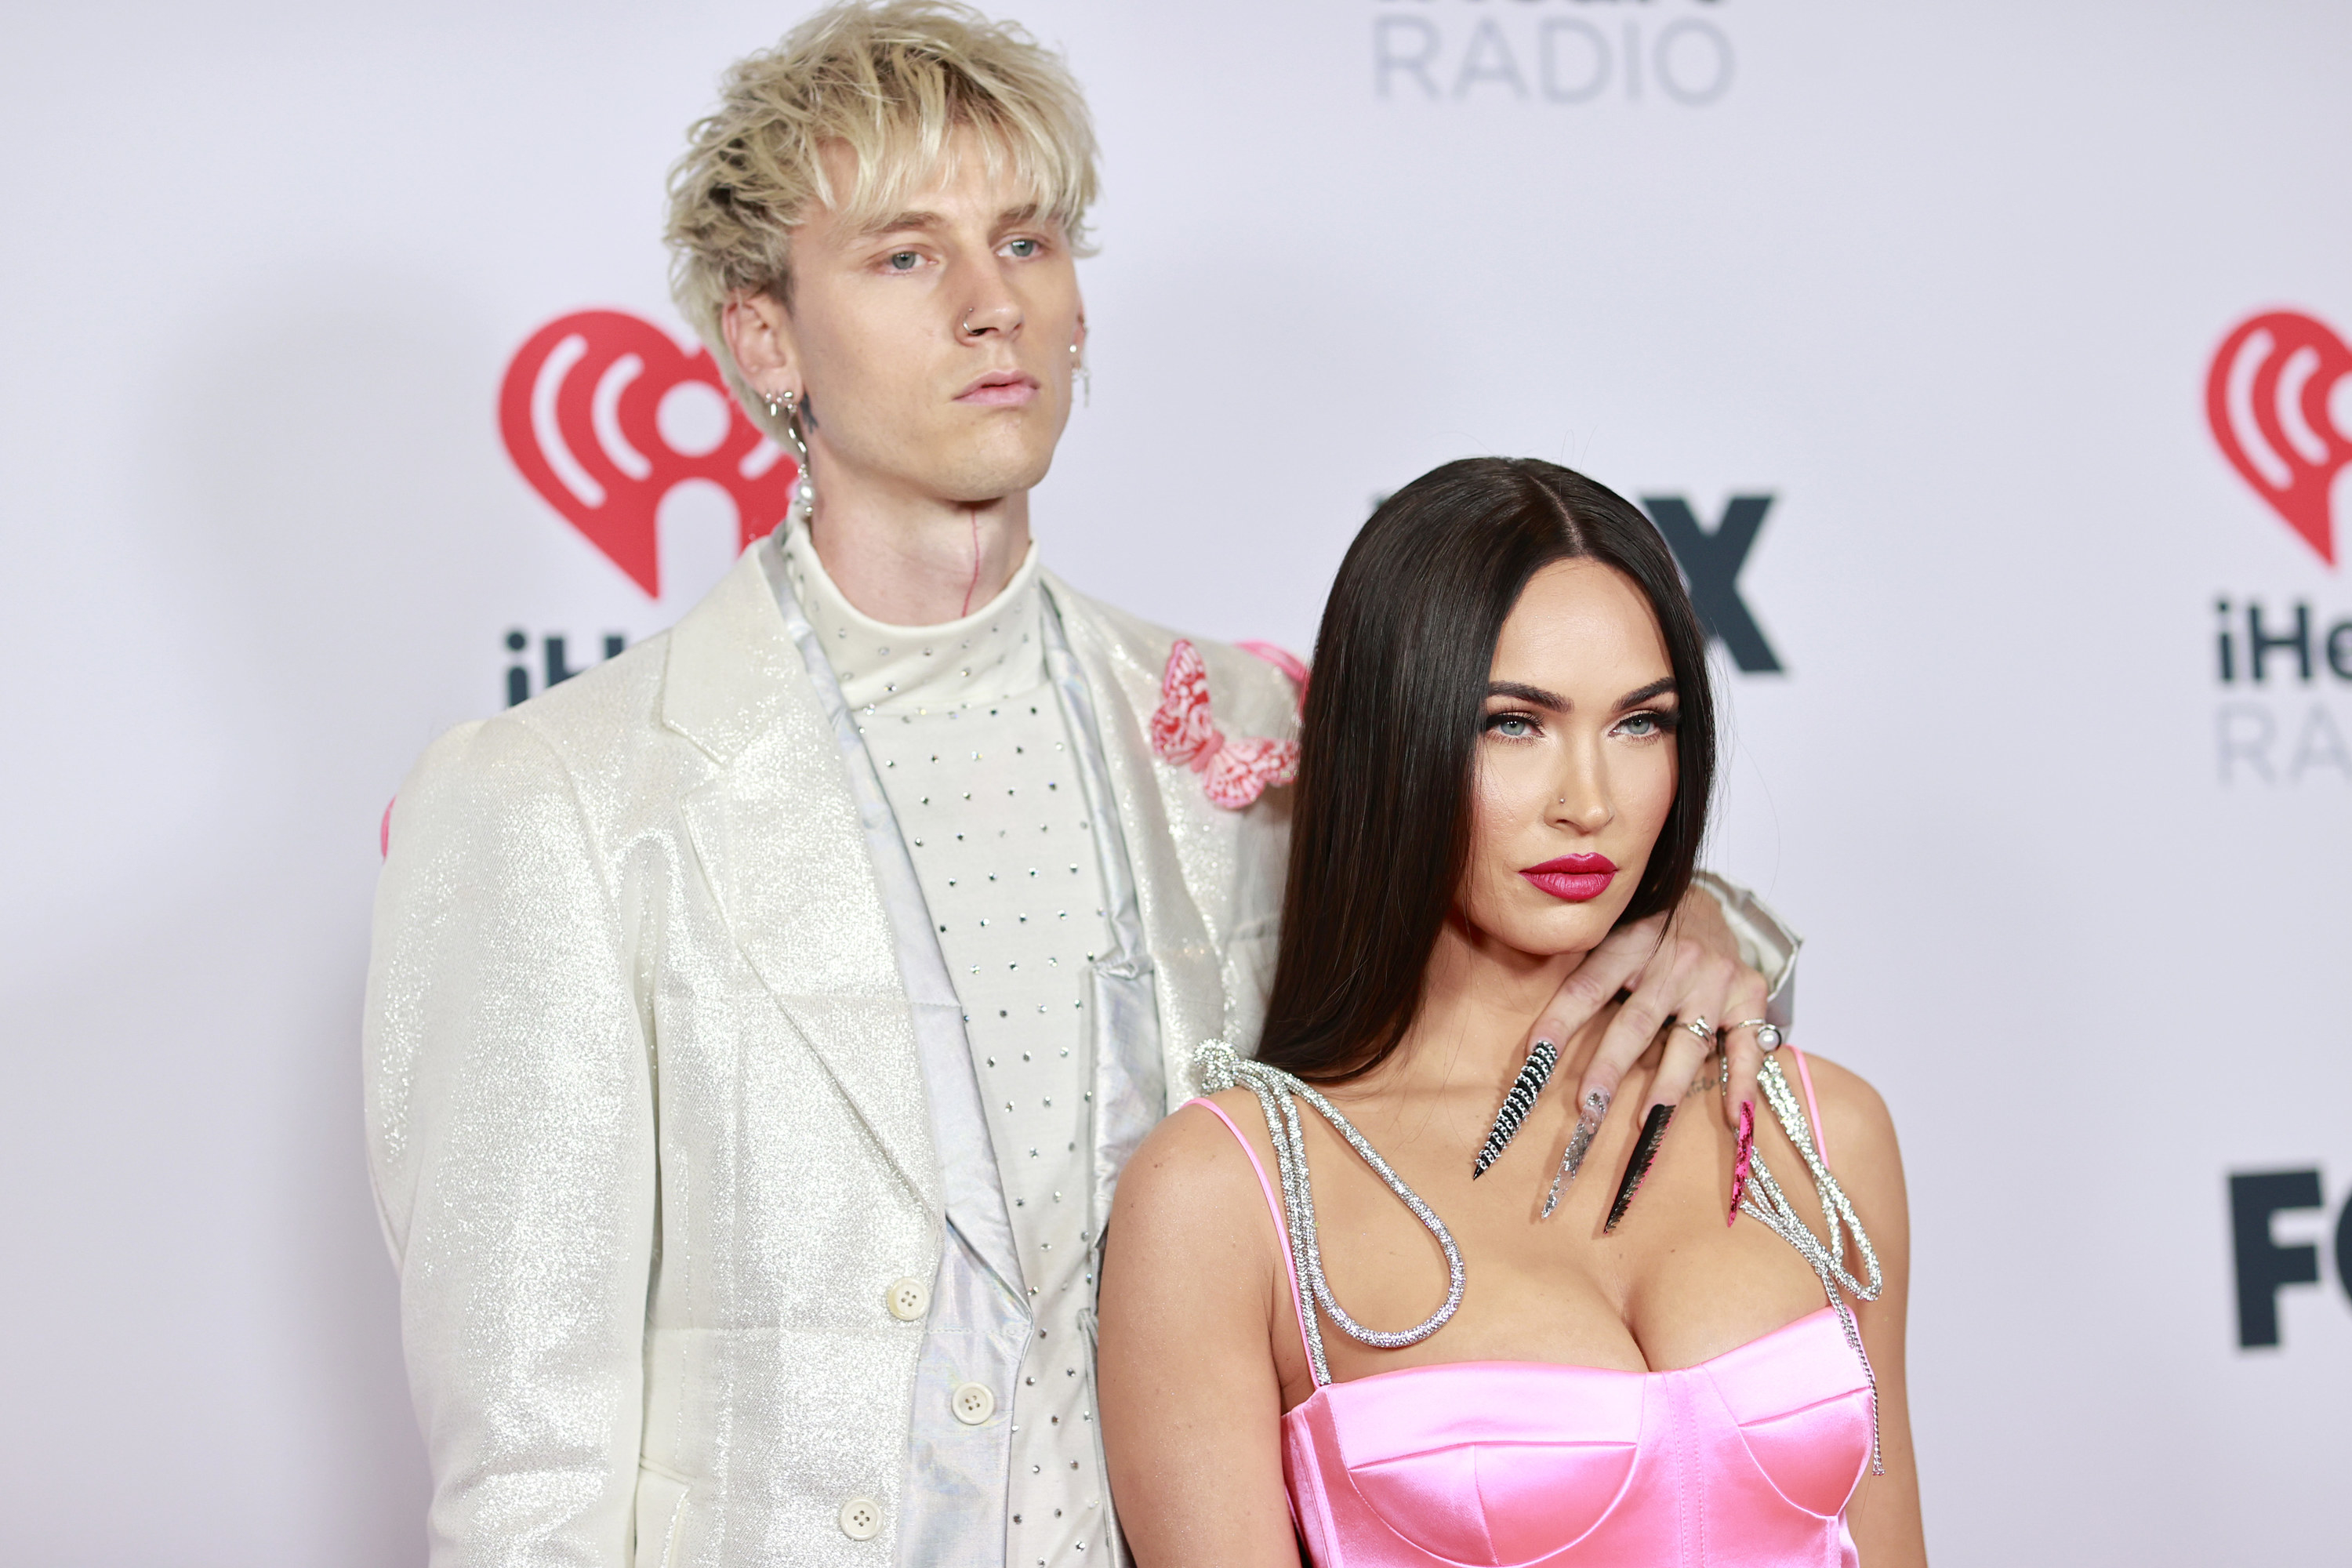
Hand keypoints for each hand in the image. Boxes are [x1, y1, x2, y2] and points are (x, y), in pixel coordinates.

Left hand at [1520, 887, 1771, 1216]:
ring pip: (1688, 1040)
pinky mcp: (1749, 995)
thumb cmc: (1649, 930)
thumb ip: (1585, 969)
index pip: (1588, 988)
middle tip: (1588, 1107)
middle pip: (1636, 1022)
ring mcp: (1714, 980)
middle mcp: (1675, 961)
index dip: (1560, 1023)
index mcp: (1630, 942)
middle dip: (1609, 1067)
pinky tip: (1733, 1116)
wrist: (1711, 900)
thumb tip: (1538, 1031)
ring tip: (1647, 1124)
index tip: (1534, 1060)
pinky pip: (1747, 1045)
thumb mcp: (1614, 932)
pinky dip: (1741, 1081)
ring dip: (1666, 1085)